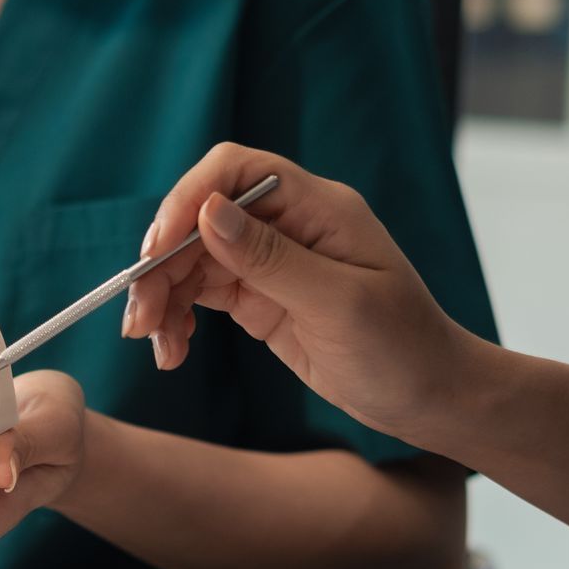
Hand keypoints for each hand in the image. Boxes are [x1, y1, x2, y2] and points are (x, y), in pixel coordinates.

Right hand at [120, 143, 482, 442]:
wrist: (428, 396)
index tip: (155, 252)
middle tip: (140, 320)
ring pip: (191, 260)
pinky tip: (172, 350)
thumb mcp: (339, 304)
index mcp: (316, 207)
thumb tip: (208, 213)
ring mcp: (270, 261)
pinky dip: (177, 318)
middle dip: (161, 266)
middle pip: (199, 220)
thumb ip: (272, 258)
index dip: (186, 201)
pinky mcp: (258, 298)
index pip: (234, 172)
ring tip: (154, 344)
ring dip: (162, 297)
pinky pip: (201, 294)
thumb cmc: (402, 347)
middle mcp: (287, 224)